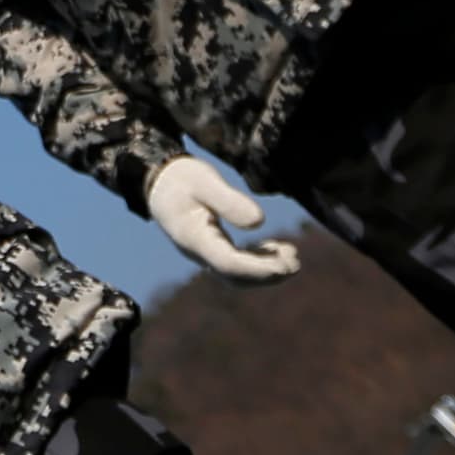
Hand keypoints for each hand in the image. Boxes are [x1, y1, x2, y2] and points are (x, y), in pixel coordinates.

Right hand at [146, 156, 299, 281]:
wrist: (160, 180)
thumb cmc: (180, 177)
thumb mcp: (203, 181)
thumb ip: (228, 200)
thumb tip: (260, 221)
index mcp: (193, 237)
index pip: (227, 263)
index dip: (257, 268)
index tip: (284, 265)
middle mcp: (197, 251)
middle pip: (234, 276)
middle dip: (266, 274)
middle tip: (294, 263)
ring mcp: (204, 252)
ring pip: (237, 274)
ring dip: (265, 269)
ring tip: (292, 254)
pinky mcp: (211, 248)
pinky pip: (236, 264)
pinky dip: (258, 261)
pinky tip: (274, 247)